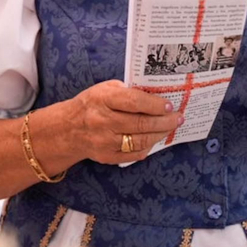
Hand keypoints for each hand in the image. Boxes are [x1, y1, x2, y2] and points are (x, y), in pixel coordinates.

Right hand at [68, 80, 184, 164]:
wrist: (68, 129)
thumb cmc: (92, 104)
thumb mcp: (105, 89)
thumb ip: (127, 91)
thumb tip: (156, 95)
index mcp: (102, 99)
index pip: (134, 102)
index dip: (155, 105)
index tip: (169, 105)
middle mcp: (102, 121)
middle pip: (141, 124)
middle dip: (164, 121)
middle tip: (178, 118)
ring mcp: (104, 142)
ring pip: (140, 141)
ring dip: (160, 134)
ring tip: (171, 127)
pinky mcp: (107, 157)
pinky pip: (134, 155)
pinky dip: (148, 147)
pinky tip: (155, 139)